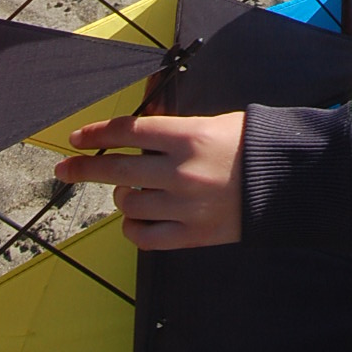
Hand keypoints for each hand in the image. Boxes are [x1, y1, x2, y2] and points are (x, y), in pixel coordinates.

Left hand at [54, 112, 245, 248]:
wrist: (286, 181)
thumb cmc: (250, 145)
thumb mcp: (214, 121)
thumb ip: (174, 123)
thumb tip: (141, 114)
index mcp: (188, 136)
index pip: (129, 131)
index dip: (98, 133)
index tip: (78, 137)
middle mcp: (181, 171)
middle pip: (117, 169)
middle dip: (85, 168)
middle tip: (65, 168)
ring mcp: (185, 206)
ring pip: (129, 205)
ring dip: (121, 196)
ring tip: (128, 190)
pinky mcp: (192, 236)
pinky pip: (145, 237)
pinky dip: (133, 228)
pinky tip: (136, 218)